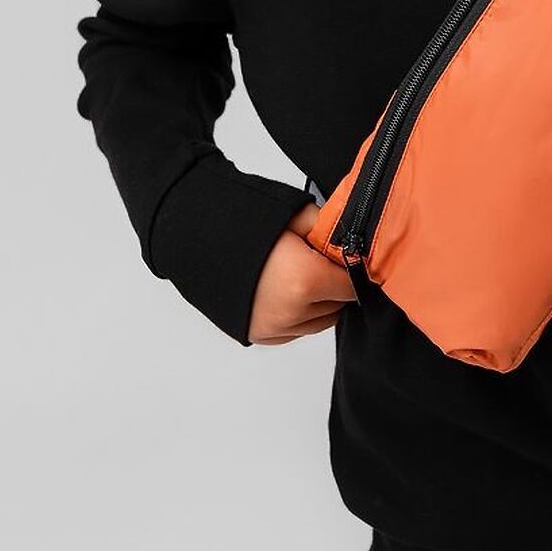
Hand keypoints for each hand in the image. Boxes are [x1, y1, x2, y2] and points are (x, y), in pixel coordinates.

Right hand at [247, 199, 357, 345]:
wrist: (198, 240)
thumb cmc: (243, 225)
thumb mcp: (295, 214)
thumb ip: (330, 227)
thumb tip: (352, 236)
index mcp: (306, 280)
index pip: (353, 285)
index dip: (354, 269)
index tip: (348, 257)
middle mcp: (293, 311)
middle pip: (339, 305)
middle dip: (335, 284)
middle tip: (319, 261)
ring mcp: (276, 328)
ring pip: (321, 321)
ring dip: (320, 302)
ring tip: (301, 275)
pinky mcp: (263, 336)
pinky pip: (298, 331)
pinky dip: (300, 315)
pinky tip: (286, 291)